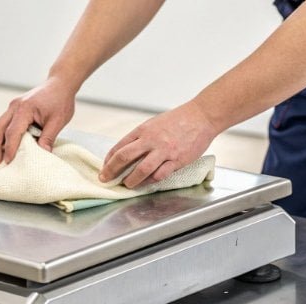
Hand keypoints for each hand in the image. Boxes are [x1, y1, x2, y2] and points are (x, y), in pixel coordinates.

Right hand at [0, 77, 75, 164]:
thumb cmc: (60, 100)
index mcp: (25, 108)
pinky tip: (4, 147)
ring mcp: (13, 106)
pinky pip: (4, 123)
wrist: (60, 84)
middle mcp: (15, 106)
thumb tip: (43, 154)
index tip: (9, 162)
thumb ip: (48, 137)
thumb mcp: (58, 121)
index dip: (10, 148)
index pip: (13, 132)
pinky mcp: (15, 109)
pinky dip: (2, 136)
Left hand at [100, 101, 218, 188]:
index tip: (104, 168)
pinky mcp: (177, 160)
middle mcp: (151, 140)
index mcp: (143, 130)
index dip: (109, 160)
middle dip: (111, 171)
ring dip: (131, 180)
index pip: (119, 147)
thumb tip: (127, 152)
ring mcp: (164, 150)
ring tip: (126, 185)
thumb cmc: (178, 120)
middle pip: (124, 157)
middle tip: (106, 179)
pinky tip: (146, 183)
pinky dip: (150, 181)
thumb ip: (141, 137)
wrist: (201, 116)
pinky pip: (160, 174)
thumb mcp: (153, 124)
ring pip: (141, 169)